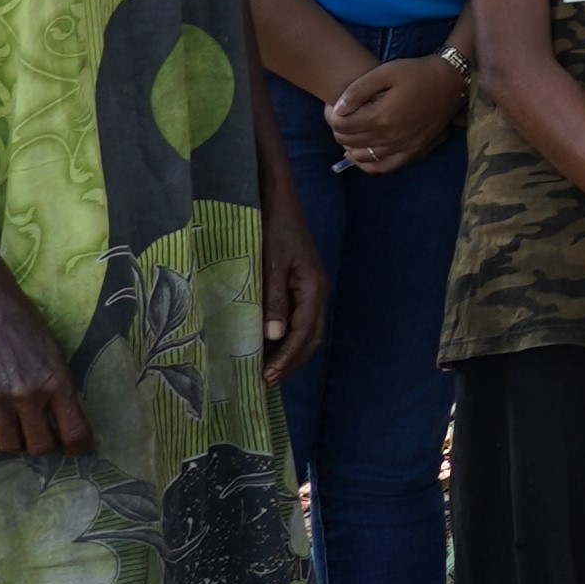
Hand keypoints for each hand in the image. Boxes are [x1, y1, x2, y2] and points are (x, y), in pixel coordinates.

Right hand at [0, 261, 90, 454]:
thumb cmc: (28, 328)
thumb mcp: (56, 355)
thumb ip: (60, 387)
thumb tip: (66, 420)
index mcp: (57, 382)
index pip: (75, 431)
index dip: (80, 447)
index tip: (79, 450)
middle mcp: (28, 395)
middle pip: (40, 446)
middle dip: (44, 446)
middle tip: (43, 438)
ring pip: (10, 445)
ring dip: (16, 445)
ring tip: (18, 434)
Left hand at [256, 201, 328, 383]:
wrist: (278, 203)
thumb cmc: (273, 231)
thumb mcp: (270, 266)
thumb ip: (273, 301)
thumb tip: (273, 337)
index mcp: (313, 289)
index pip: (304, 334)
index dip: (286, 358)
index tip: (267, 376)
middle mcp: (317, 292)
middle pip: (312, 338)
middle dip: (291, 361)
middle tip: (266, 380)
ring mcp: (311, 289)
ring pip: (308, 330)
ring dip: (291, 352)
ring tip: (267, 368)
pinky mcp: (302, 285)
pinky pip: (300, 319)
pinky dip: (288, 337)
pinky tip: (269, 342)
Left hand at [323, 56, 466, 173]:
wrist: (452, 81)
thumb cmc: (417, 72)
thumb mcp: (386, 72)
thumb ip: (358, 90)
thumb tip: (337, 109)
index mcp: (381, 116)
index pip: (340, 125)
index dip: (331, 115)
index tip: (334, 105)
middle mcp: (390, 137)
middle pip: (348, 141)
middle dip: (338, 128)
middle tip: (342, 115)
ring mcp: (402, 147)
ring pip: (362, 156)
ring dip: (349, 145)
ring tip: (350, 131)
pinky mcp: (413, 152)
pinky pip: (384, 167)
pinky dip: (367, 165)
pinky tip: (361, 155)